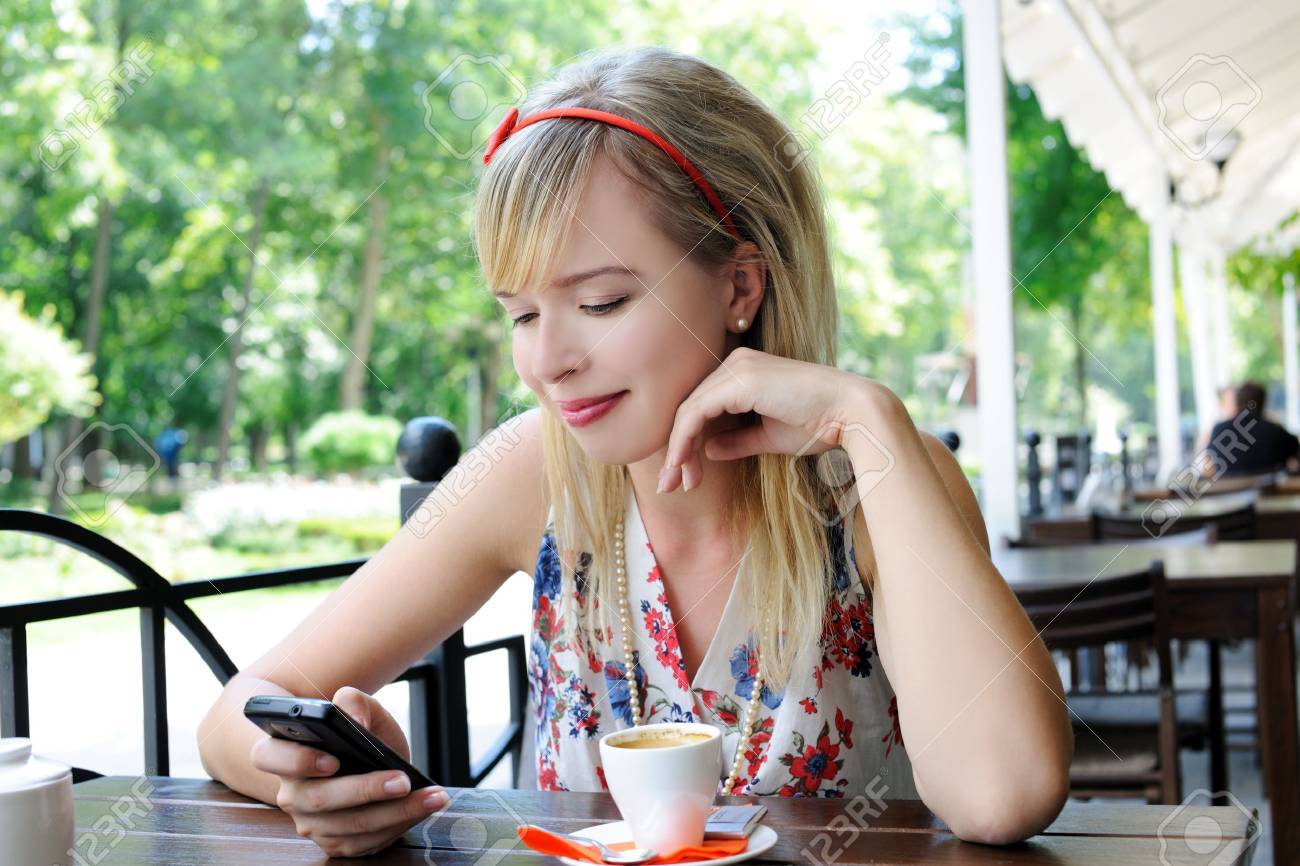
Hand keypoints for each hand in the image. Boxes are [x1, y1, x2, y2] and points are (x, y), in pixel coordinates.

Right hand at [250, 686, 447, 857]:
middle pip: (319, 799)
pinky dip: (401, 824)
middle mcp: (292, 793)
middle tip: (402, 781)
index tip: (333, 759)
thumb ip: (356, 702)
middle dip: (365, 790)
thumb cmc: (359, 736)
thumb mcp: (363, 711)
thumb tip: (356, 722)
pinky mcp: (335, 843)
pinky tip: (425, 807)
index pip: (268, 757)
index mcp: (283, 753)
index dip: (297, 760)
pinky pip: (367, 842)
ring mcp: (311, 823)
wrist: (367, 763)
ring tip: (432, 795)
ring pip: (350, 826)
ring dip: (398, 812)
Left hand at [659, 347, 878, 492]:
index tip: (685, 478)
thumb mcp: (768, 437)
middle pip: (690, 407)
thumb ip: (737, 440)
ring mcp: (737, 368)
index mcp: (744, 371)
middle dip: (678, 450)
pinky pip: (697, 412)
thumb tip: (708, 450)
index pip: (703, 406)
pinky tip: (683, 465)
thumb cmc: (819, 424)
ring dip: (678, 450)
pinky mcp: (739, 380)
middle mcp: (736, 363)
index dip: (688, 442)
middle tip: (670, 486)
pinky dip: (685, 440)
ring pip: (689, 410)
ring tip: (675, 483)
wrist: (851, 414)